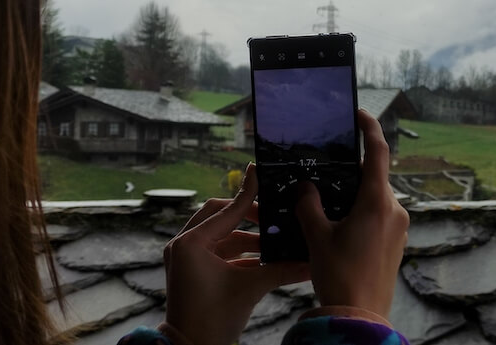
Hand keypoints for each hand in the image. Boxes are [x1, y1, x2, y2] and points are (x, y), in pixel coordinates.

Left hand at [163, 164, 309, 344]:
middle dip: (248, 215)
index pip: (227, 210)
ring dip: (248, 238)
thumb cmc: (214, 320)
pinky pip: (218, 252)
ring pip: (221, 235)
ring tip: (274, 240)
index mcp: (191, 243)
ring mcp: (186, 258)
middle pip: (220, 215)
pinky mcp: (192, 270)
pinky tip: (265, 258)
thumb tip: (311, 260)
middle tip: (272, 216)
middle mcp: (184, 245)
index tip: (262, 174)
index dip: (249, 194)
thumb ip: (281, 268)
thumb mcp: (251, 287)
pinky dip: (240, 253)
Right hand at [296, 109, 409, 318]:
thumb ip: (309, 205)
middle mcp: (394, 210)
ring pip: (375, 199)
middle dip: (350, 173)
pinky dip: (360, 213)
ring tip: (326, 205)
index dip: (370, 128)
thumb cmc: (339, 275)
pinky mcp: (396, 243)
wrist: (361, 317)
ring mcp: (398, 228)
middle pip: (373, 178)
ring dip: (353, 196)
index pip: (378, 153)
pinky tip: (338, 226)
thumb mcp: (317, 236)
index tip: (360, 113)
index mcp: (378, 202)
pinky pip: (379, 217)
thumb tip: (307, 187)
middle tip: (325, 171)